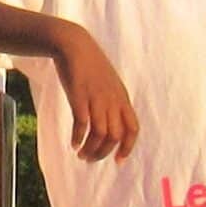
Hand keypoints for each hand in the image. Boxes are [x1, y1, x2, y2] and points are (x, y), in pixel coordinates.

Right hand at [51, 26, 140, 162]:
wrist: (74, 45)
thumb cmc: (90, 65)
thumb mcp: (108, 83)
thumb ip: (113, 101)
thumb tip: (111, 121)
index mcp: (121, 98)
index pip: (132, 129)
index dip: (128, 147)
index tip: (118, 161)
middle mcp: (112, 100)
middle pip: (115, 136)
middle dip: (103, 153)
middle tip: (89, 159)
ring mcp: (96, 98)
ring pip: (100, 134)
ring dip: (91, 149)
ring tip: (81, 154)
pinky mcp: (79, 96)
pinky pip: (82, 123)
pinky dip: (78, 137)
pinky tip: (73, 143)